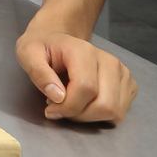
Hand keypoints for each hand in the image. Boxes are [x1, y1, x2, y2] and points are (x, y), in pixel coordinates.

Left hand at [16, 28, 138, 123]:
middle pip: (105, 105)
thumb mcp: (28, 54)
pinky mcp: (128, 84)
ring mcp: (122, 73)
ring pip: (115, 112)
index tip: (50, 109)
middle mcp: (109, 61)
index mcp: (84, 51)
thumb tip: (57, 97)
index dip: (67, 106)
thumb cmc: (41, 48)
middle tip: (60, 108)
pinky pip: (120, 112)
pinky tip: (85, 103)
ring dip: (90, 117)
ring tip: (71, 104)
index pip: (86, 88)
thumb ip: (39, 73)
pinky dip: (101, 115)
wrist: (56, 40)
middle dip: (79, 115)